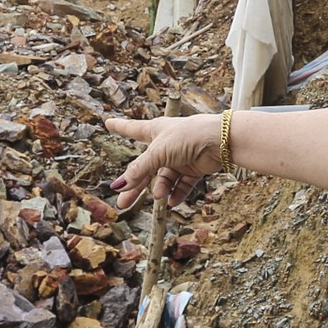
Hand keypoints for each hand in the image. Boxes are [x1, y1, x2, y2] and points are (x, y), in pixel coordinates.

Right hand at [103, 114, 221, 210]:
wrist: (219, 141)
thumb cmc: (187, 136)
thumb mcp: (157, 153)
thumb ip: (139, 170)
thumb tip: (119, 185)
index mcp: (154, 131)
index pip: (132, 129)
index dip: (120, 127)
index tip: (108, 123)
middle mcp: (166, 145)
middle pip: (145, 168)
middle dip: (135, 186)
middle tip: (123, 204)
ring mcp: (180, 157)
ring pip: (164, 179)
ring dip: (160, 189)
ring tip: (160, 195)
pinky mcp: (194, 168)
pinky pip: (182, 184)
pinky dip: (177, 193)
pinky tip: (172, 202)